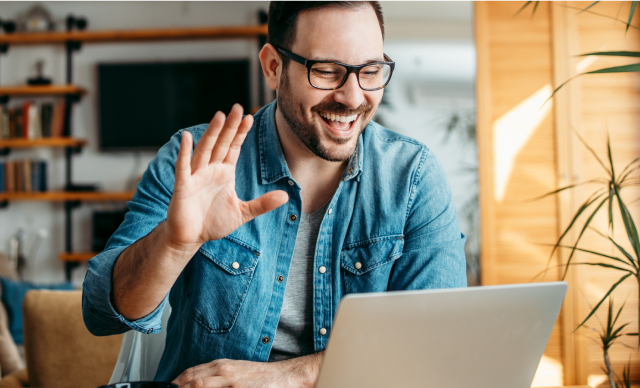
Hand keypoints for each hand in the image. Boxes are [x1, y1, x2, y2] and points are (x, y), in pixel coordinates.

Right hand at [164, 104, 288, 253]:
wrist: (190, 238)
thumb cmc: (213, 223)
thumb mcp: (243, 213)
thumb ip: (262, 204)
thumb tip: (285, 196)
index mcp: (224, 172)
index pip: (234, 148)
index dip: (241, 133)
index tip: (249, 117)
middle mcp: (210, 170)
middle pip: (221, 143)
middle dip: (230, 126)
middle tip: (237, 107)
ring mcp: (196, 176)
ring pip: (205, 150)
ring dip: (212, 133)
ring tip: (220, 116)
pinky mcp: (183, 187)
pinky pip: (184, 167)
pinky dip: (185, 153)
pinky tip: (187, 137)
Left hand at [172, 359, 299, 387]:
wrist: (284, 377)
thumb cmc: (261, 377)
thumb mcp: (236, 371)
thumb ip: (218, 375)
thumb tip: (199, 383)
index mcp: (222, 366)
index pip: (191, 373)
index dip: (176, 382)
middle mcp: (224, 372)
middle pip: (192, 381)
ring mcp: (231, 383)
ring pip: (199, 386)